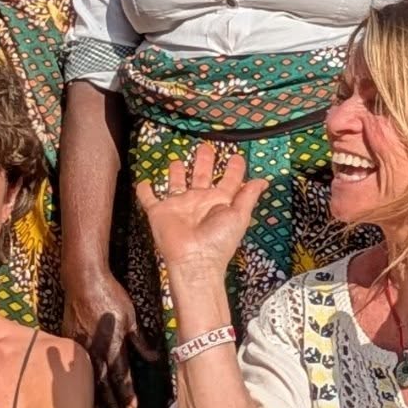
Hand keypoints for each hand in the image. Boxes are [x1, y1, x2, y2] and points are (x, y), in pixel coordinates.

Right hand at [62, 260, 152, 407]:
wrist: (83, 280)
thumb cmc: (111, 295)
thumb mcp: (131, 317)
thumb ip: (141, 341)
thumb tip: (154, 357)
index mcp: (113, 343)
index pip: (122, 376)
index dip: (127, 394)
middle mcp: (96, 349)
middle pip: (104, 383)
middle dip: (113, 402)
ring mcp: (80, 346)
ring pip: (89, 377)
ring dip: (97, 395)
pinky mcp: (69, 340)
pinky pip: (75, 366)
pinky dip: (82, 380)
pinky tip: (85, 388)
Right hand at [136, 144, 267, 279]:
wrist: (194, 260)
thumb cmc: (219, 240)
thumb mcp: (239, 216)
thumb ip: (248, 196)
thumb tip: (263, 180)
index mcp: (219, 201)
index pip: (229, 180)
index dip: (234, 169)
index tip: (237, 156)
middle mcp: (199, 201)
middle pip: (201, 175)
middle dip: (204, 161)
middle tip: (205, 147)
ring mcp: (179, 205)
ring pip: (176, 183)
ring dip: (176, 173)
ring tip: (176, 160)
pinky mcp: (159, 212)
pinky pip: (149, 199)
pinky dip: (144, 191)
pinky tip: (143, 183)